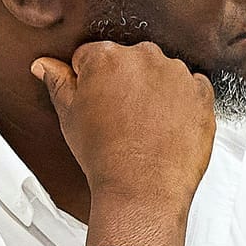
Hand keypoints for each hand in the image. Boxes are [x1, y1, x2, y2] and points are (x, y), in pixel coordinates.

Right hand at [32, 41, 215, 214]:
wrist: (143, 189)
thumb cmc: (105, 157)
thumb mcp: (69, 117)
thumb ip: (58, 83)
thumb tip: (44, 65)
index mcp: (106, 57)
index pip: (91, 56)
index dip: (90, 82)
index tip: (97, 103)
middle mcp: (144, 56)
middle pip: (129, 61)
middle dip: (124, 82)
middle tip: (120, 118)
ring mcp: (176, 73)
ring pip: (161, 73)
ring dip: (155, 91)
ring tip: (146, 126)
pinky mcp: (201, 93)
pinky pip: (191, 88)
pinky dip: (183, 103)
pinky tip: (169, 126)